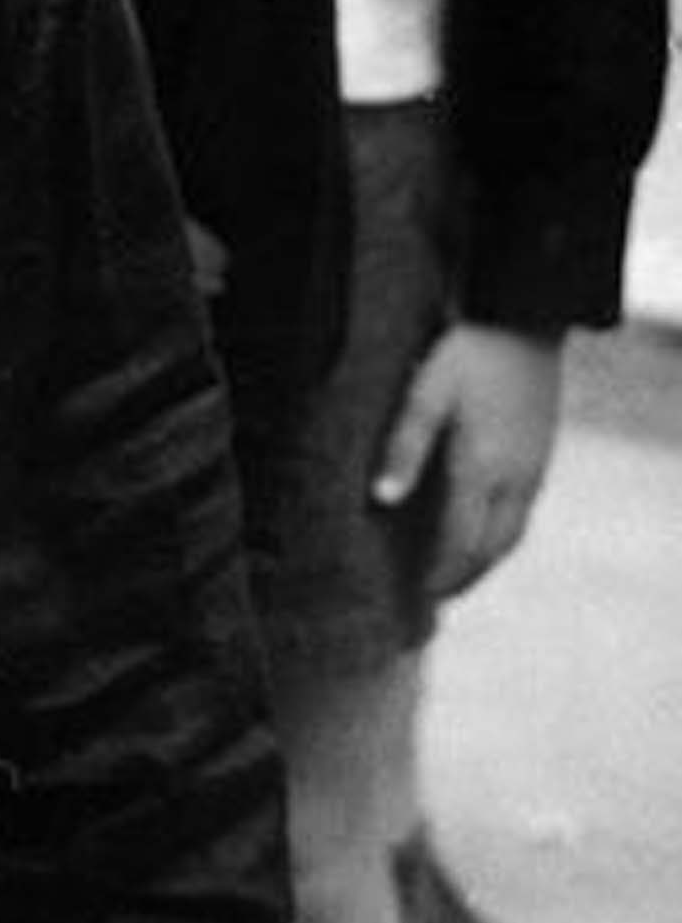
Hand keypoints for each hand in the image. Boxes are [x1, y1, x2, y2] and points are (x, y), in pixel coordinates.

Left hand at [373, 323, 562, 598]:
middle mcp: (512, 480)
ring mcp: (532, 472)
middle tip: (433, 598)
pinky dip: (499, 538)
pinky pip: (521, 516)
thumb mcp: (426, 393)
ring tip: (455, 577)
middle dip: (462, 578)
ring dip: (483, 562)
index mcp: (480, 468)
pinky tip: (482, 534)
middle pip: (490, 549)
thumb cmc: (467, 357)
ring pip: (511, 536)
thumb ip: (403, 446)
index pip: (460, 541)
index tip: (419, 595)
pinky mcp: (540, 460)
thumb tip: (381, 500)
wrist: (524, 324)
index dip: (439, 573)